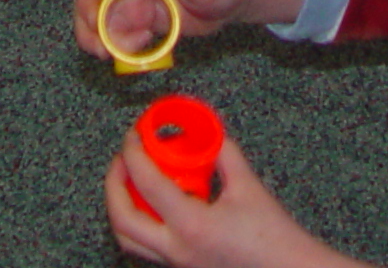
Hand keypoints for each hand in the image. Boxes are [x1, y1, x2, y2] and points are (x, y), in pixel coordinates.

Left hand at [106, 133, 370, 267]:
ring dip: (121, 208)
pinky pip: (146, 249)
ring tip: (130, 182)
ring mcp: (177, 265)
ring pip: (128, 241)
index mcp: (192, 226)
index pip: (147, 184)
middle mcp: (177, 250)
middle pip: (122, 220)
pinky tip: (154, 206)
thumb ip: (222, 153)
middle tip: (122, 159)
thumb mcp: (248, 185)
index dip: (134, 153)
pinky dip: (140, 224)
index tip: (134, 135)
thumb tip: (205, 132)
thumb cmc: (274, 236)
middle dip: (113, 185)